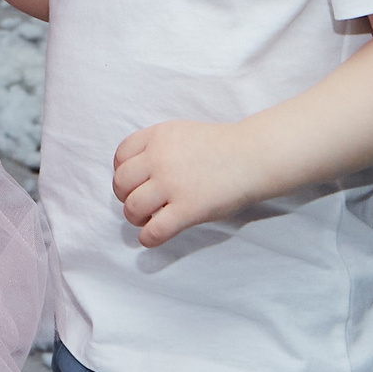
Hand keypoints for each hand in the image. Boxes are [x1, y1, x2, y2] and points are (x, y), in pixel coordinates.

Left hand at [113, 119, 267, 248]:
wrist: (252, 157)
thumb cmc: (219, 147)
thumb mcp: (180, 133)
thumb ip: (157, 148)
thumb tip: (135, 175)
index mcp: (157, 136)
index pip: (120, 156)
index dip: (122, 172)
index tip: (133, 182)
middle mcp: (159, 158)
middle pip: (121, 183)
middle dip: (125, 196)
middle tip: (140, 203)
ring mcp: (173, 184)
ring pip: (132, 208)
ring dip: (135, 218)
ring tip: (148, 219)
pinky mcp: (188, 208)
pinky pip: (155, 230)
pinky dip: (148, 238)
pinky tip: (152, 237)